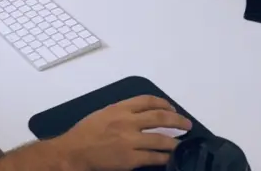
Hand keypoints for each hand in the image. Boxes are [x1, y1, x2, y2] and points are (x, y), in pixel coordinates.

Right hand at [50, 96, 190, 170]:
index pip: (148, 100)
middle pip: (160, 117)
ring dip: (175, 142)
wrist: (73, 152)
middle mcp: (127, 121)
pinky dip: (164, 157)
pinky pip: (153, 157)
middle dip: (177, 120)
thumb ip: (121, 112)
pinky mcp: (130, 159)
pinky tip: (169, 157)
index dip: (164, 103)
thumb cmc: (85, 133)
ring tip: (181, 144)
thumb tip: (141, 115)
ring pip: (161, 139)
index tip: (172, 108)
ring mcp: (130, 141)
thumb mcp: (102, 113)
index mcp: (119, 108)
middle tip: (187, 124)